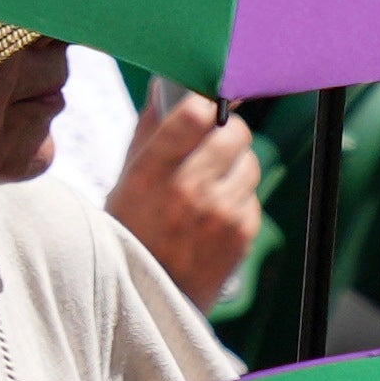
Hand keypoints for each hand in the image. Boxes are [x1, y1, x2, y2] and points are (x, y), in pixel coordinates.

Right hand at [106, 90, 269, 314]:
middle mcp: (188, 191)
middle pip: (234, 132)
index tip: (202, 108)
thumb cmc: (133, 229)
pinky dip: (239, 197)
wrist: (152, 296)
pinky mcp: (243, 234)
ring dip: (235, 165)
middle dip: (227, 131)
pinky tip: (215, 212)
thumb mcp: (126, 179)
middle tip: (214, 141)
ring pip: (249, 162)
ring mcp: (220, 214)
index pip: (193, 115)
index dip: (204, 104)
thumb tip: (167, 84)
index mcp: (151, 172)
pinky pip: (253, 195)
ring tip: (211, 183)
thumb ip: (150, 130)